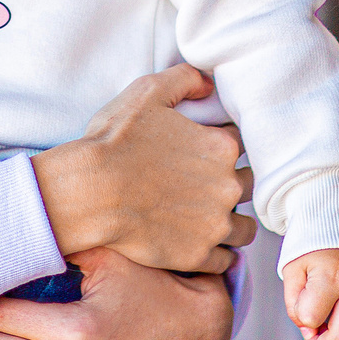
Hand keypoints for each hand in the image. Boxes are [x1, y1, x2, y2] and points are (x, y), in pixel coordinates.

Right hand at [31, 65, 254, 271]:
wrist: (89, 192)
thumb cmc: (115, 141)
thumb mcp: (148, 92)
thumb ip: (185, 79)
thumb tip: (208, 83)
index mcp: (222, 146)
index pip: (241, 145)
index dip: (224, 148)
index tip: (205, 154)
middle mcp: (228, 186)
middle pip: (249, 185)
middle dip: (232, 184)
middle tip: (207, 186)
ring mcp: (215, 224)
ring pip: (245, 228)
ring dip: (232, 222)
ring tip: (211, 219)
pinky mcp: (198, 255)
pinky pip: (225, 260)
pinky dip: (217, 254)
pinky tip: (201, 245)